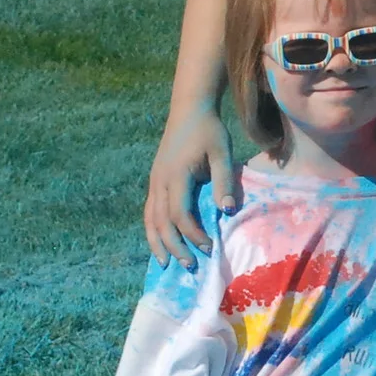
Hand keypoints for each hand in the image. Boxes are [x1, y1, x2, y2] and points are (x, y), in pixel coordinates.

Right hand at [144, 106, 233, 265]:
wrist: (188, 109)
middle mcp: (159, 181)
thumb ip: (224, 181)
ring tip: (166, 263)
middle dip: (174, 247)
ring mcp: (154, 181)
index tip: (209, 247)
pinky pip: (149, 210)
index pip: (180, 214)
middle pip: (161, 222)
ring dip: (158, 242)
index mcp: (176, 175)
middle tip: (190, 266)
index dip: (193, 234)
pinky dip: (153, 229)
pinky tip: (159, 241)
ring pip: (150, 219)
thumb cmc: (209, 130)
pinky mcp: (154, 180)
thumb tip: (227, 211)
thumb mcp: (222, 153)